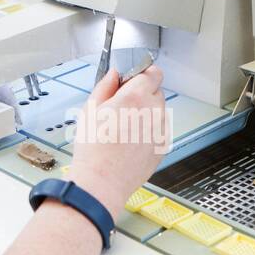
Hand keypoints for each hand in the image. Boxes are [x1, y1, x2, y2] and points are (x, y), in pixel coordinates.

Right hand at [67, 65, 168, 218]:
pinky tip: (131, 142)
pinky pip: (161, 130)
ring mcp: (162, 130)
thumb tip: (114, 74)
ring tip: (125, 129)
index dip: (142, 75)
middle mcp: (154, 111)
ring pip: (160, 112)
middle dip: (143, 96)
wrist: (102, 181)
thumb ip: (105, 86)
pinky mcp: (164, 146)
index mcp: (136, 97)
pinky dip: (150, 132)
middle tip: (122, 109)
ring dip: (148, 114)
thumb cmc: (93, 149)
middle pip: (157, 92)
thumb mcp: (90, 109)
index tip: (133, 81)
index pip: (153, 73)